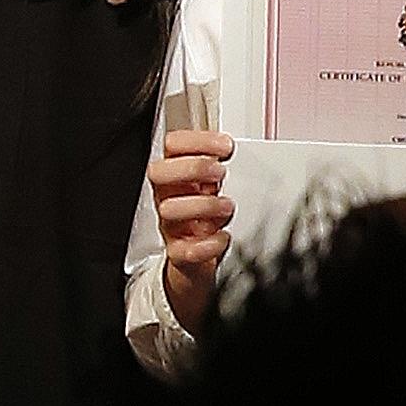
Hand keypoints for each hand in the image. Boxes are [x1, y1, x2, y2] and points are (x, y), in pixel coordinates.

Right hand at [151, 130, 232, 331]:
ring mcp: (171, 226)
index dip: (196, 141)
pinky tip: (222, 238)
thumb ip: (221, 168)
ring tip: (226, 207)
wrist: (200, 264)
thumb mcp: (213, 187)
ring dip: (202, 205)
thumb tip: (245, 151)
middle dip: (193, 168)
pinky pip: (182, 251)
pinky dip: (207, 245)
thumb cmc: (209, 218)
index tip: (225, 146)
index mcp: (177, 176)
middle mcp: (168, 198)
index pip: (172, 146)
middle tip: (220, 173)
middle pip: (159, 173)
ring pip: (169, 210)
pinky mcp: (179, 254)